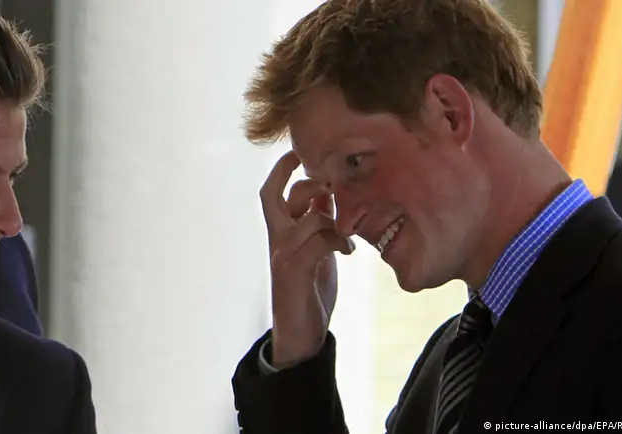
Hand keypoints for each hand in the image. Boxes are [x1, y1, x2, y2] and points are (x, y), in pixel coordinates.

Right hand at [259, 151, 353, 368]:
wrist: (300, 334)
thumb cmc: (310, 291)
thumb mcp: (317, 251)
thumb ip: (318, 224)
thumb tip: (330, 196)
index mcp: (279, 232)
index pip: (271, 191)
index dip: (282, 169)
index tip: (299, 152)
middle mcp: (276, 239)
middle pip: (276, 195)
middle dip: (306, 182)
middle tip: (334, 182)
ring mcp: (283, 254)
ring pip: (308, 217)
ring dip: (335, 218)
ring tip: (351, 232)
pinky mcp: (295, 271)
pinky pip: (319, 241)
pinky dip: (339, 241)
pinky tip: (350, 253)